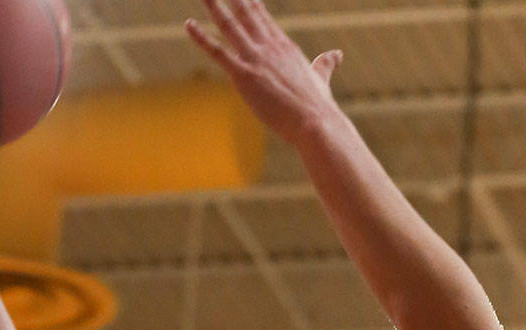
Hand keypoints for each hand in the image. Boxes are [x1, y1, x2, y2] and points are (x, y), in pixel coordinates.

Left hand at [186, 0, 342, 144]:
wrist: (315, 122)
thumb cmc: (318, 105)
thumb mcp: (321, 77)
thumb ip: (325, 63)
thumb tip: (337, 54)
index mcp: (284, 46)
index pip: (261, 16)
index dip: (249, 1)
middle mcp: (269, 46)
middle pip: (245, 12)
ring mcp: (256, 58)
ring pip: (229, 25)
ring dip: (214, 6)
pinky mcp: (245, 75)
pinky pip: (218, 52)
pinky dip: (201, 38)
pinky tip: (188, 25)